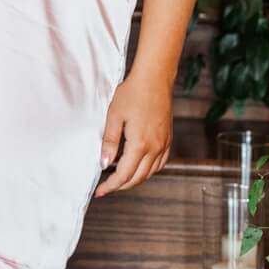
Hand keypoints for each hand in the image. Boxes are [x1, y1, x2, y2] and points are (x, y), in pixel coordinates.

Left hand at [94, 69, 172, 196]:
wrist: (155, 78)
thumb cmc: (133, 93)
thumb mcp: (114, 116)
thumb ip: (109, 142)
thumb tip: (104, 164)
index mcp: (141, 144)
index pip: (124, 174)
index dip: (111, 185)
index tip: (100, 191)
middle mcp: (156, 147)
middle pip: (138, 178)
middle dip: (121, 186)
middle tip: (106, 187)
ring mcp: (164, 144)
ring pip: (150, 173)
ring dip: (134, 179)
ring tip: (118, 178)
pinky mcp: (168, 139)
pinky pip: (159, 163)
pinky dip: (148, 170)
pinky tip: (138, 166)